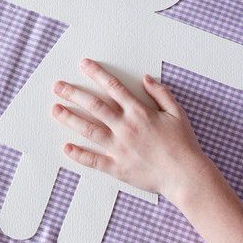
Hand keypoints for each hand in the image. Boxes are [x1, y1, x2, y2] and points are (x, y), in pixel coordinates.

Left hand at [52, 58, 213, 203]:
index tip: (83, 64)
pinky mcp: (117, 167)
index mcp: (139, 112)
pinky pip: (94, 160)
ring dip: (70, 118)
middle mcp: (126, 127)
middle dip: (74, 93)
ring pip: (89, 130)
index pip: (113, 87)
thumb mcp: (177, 113)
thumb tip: (145, 78)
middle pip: (94, 106)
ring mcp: (119, 148)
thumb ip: (160, 93)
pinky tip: (66, 147)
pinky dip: (79, 154)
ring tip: (55, 109)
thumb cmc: (184, 144)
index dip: (96, 73)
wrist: (187, 177)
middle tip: (57, 86)